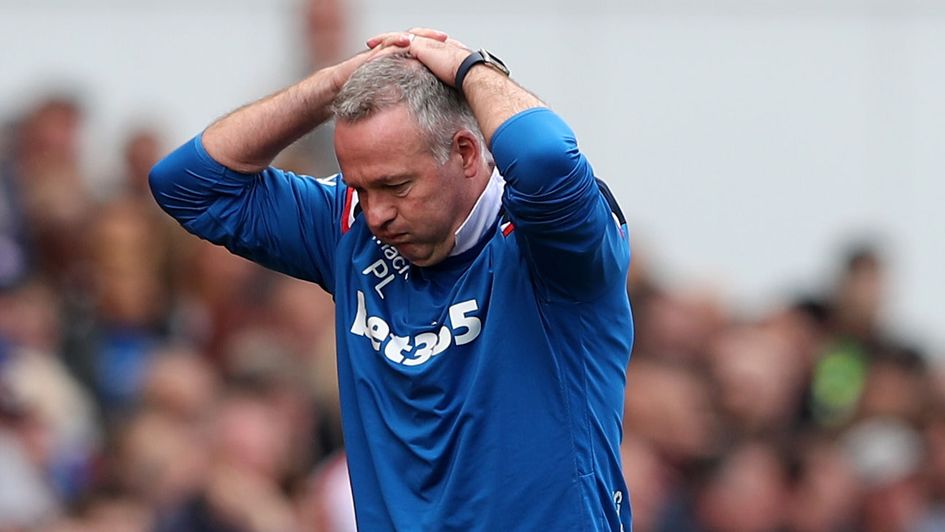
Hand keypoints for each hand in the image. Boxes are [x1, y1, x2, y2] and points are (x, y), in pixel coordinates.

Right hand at [329, 28, 451, 91]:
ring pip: (400, 39)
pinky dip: (395, 43)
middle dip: (431, 38)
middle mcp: (389, 54)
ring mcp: (378, 52)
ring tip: (434, 37)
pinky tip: (406, 42)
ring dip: (417, 37)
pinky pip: (382, 46)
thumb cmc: (362, 94)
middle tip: (447, 39)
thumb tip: (431, 114)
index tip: (455, 51)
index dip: (437, 50)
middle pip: (414, 40)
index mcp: (397, 62)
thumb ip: (408, 98)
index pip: (421, 51)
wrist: (336, 91)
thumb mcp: (390, 98)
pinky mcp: (368, 55)